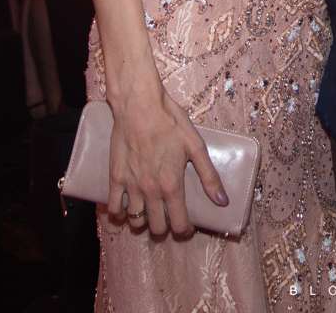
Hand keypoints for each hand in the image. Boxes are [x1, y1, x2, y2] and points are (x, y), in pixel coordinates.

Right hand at [108, 87, 227, 235]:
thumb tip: (222, 201)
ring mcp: (131, 187)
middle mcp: (151, 191)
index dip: (185, 230)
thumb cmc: (170, 122)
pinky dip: (118, 214)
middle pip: (157, 228)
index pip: (179, 224)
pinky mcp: (115, 178)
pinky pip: (113, 208)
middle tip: (169, 217)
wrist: (139, 106)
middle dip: (165, 228)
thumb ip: (209, 176)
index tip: (187, 226)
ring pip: (136, 221)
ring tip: (149, 212)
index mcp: (172, 185)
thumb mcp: (196, 146)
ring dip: (144, 222)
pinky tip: (124, 210)